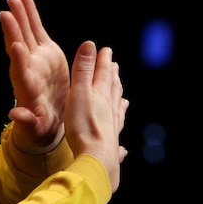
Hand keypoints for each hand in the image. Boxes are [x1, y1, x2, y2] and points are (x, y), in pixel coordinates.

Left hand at [0, 0, 69, 152]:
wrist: (49, 119)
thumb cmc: (39, 127)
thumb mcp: (34, 126)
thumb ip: (26, 120)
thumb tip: (14, 116)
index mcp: (26, 87)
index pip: (20, 70)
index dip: (18, 58)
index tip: (14, 44)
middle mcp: (28, 68)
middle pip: (20, 46)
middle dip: (14, 29)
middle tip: (7, 11)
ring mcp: (35, 57)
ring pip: (26, 32)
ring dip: (21, 15)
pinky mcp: (45, 51)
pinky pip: (36, 29)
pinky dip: (31, 14)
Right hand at [64, 41, 128, 191]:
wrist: (95, 159)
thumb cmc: (84, 126)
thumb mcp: (79, 93)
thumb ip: (83, 69)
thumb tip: (90, 44)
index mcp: (101, 96)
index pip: (103, 74)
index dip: (104, 61)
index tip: (106, 50)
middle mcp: (110, 110)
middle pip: (112, 90)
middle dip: (112, 77)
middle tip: (115, 67)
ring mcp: (112, 128)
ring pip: (117, 112)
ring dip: (118, 102)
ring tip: (124, 99)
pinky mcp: (110, 145)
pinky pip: (116, 136)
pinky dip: (119, 139)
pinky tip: (124, 147)